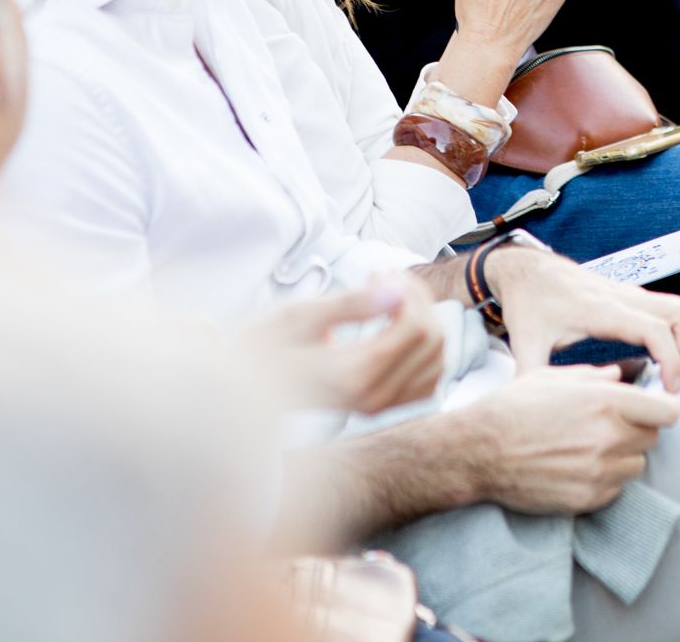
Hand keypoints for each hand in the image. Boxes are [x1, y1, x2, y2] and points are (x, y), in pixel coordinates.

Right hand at [243, 277, 446, 414]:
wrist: (243, 391)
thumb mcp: (299, 316)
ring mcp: (379, 407)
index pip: (414, 326)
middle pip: (432, 339)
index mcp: (353, 375)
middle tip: (382, 278)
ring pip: (437, 358)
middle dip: (417, 299)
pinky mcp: (381, 407)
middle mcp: (373, 397)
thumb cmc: (264, 346)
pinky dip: (424, 348)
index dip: (406, 290)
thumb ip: (350, 303)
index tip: (375, 272)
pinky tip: (395, 327)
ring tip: (388, 298)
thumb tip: (397, 290)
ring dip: (423, 319)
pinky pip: (429, 379)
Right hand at [466, 365, 679, 513]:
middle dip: (637, 429)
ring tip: (591, 448)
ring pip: (637, 465)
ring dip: (623, 457)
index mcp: (604, 401)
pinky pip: (616, 489)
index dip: (663, 407)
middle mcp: (608, 437)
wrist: (478, 451)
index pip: (669, 411)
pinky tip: (578, 467)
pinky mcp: (588, 499)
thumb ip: (596, 376)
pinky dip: (605, 479)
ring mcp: (599, 472)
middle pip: (653, 438)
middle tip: (610, 426)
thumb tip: (623, 376)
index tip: (653, 408)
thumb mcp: (553, 377)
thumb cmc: (514, 406)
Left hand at [487, 247, 679, 391]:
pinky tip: (659, 362)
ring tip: (672, 374)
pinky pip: (674, 311)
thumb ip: (531, 377)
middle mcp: (624, 297)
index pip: (655, 329)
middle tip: (673, 384)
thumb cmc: (528, 304)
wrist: (526, 269)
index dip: (671, 360)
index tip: (667, 390)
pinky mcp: (635, 297)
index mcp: (601, 310)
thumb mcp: (524, 343)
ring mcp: (633, 294)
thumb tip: (532, 417)